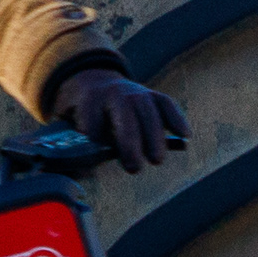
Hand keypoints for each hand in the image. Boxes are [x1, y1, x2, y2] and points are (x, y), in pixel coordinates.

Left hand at [53, 67, 187, 171]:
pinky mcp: (153, 95)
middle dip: (129, 141)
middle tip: (134, 167)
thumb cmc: (86, 113)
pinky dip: (176, 118)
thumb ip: (76, 146)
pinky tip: (185, 135)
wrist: (97, 84)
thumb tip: (81, 172)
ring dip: (154, 137)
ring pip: (147, 111)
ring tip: (156, 161)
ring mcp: (135, 91)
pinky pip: (166, 104)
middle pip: (123, 115)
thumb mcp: (72, 123)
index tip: (94, 142)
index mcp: (89, 99)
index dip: (92, 128)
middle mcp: (113, 92)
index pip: (89, 112)